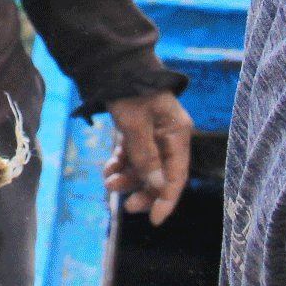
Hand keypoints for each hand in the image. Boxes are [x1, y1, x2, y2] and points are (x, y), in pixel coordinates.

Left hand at [101, 90, 195, 224]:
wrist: (112, 65)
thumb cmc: (128, 92)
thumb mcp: (135, 126)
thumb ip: (146, 158)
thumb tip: (157, 187)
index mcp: (177, 133)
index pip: (177, 175)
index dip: (166, 199)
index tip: (154, 220)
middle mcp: (169, 135)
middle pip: (161, 174)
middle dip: (143, 191)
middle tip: (126, 205)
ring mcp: (154, 132)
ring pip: (145, 166)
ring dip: (128, 178)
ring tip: (109, 182)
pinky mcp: (138, 129)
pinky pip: (133, 155)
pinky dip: (121, 164)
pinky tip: (108, 169)